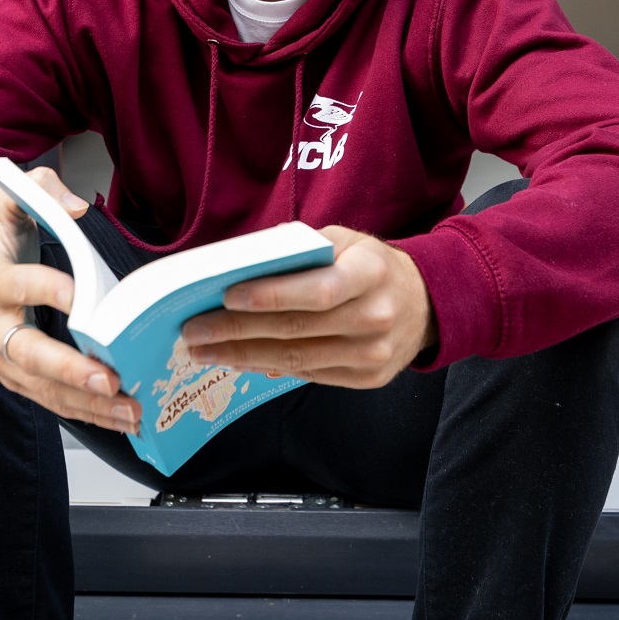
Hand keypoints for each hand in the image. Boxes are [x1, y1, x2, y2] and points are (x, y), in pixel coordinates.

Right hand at [0, 167, 141, 433]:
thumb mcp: (8, 203)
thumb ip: (39, 190)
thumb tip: (75, 208)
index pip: (18, 286)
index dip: (47, 290)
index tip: (82, 297)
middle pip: (28, 353)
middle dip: (70, 369)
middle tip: (110, 379)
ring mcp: (2, 360)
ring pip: (44, 388)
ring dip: (88, 403)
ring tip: (131, 410)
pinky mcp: (18, 381)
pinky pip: (52, 402)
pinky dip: (88, 414)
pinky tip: (122, 418)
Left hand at [177, 226, 436, 387]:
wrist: (424, 302)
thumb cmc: (371, 265)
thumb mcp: (344, 241)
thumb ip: (299, 253)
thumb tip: (241, 273)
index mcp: (371, 272)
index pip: (317, 290)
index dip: (270, 296)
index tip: (226, 296)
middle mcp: (375, 316)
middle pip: (296, 330)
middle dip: (236, 330)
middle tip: (193, 330)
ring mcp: (373, 354)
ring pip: (296, 360)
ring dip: (242, 355)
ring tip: (204, 349)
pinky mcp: (367, 379)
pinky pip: (308, 376)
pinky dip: (268, 368)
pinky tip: (238, 359)